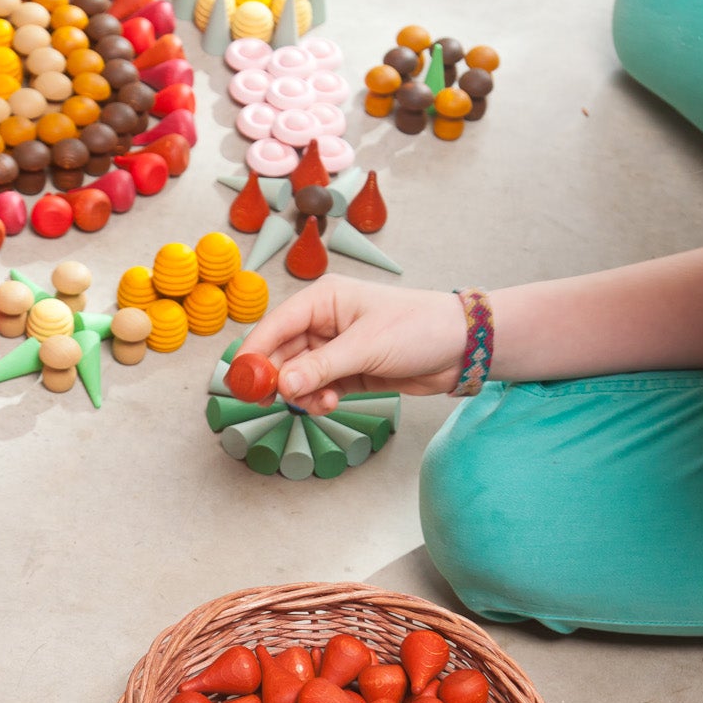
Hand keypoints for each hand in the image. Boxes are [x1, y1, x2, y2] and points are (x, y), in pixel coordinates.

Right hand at [240, 275, 468, 413]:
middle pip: (281, 353)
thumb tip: (282, 385)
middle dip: (276, 379)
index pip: (275, 325)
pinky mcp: (348, 370)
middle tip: (271, 402)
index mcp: (324, 299)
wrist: (461, 347)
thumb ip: (321, 367)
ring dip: (301, 393)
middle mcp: (324, 320)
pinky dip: (317, 399)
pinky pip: (317, 387)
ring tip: (320, 402)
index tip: (240, 381)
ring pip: (297, 375)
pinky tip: (331, 403)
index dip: (254, 354)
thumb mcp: (366, 348)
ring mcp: (335, 347)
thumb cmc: (419, 329)